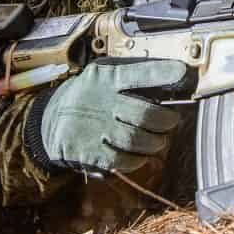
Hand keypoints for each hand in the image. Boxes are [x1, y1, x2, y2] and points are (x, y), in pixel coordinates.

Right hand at [25, 58, 195, 173]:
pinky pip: (122, 160)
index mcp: (106, 78)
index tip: (183, 73)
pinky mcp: (89, 152)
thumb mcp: (103, 75)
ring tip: (159, 139)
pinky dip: (138, 159)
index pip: (138, 73)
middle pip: (145, 113)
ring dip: (155, 142)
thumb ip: (132, 76)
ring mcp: (94, 129)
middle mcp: (101, 102)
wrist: (50, 121)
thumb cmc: (88, 95)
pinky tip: (141, 154)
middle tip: (171, 121)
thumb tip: (173, 77)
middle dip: (166, 120)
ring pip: (137, 139)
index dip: (163, 74)